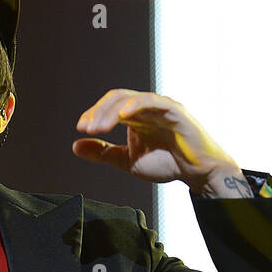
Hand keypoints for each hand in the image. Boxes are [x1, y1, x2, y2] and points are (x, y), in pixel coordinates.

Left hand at [73, 89, 238, 190]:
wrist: (196, 172)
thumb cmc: (167, 162)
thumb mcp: (127, 160)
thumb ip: (103, 153)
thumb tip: (75, 146)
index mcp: (136, 115)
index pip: (110, 106)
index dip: (94, 114)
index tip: (81, 129)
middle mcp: (147, 107)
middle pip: (117, 98)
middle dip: (99, 112)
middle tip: (86, 128)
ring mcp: (161, 107)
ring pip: (132, 99)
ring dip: (112, 111)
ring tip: (99, 126)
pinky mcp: (175, 111)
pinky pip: (154, 102)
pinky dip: (137, 105)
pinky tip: (123, 115)